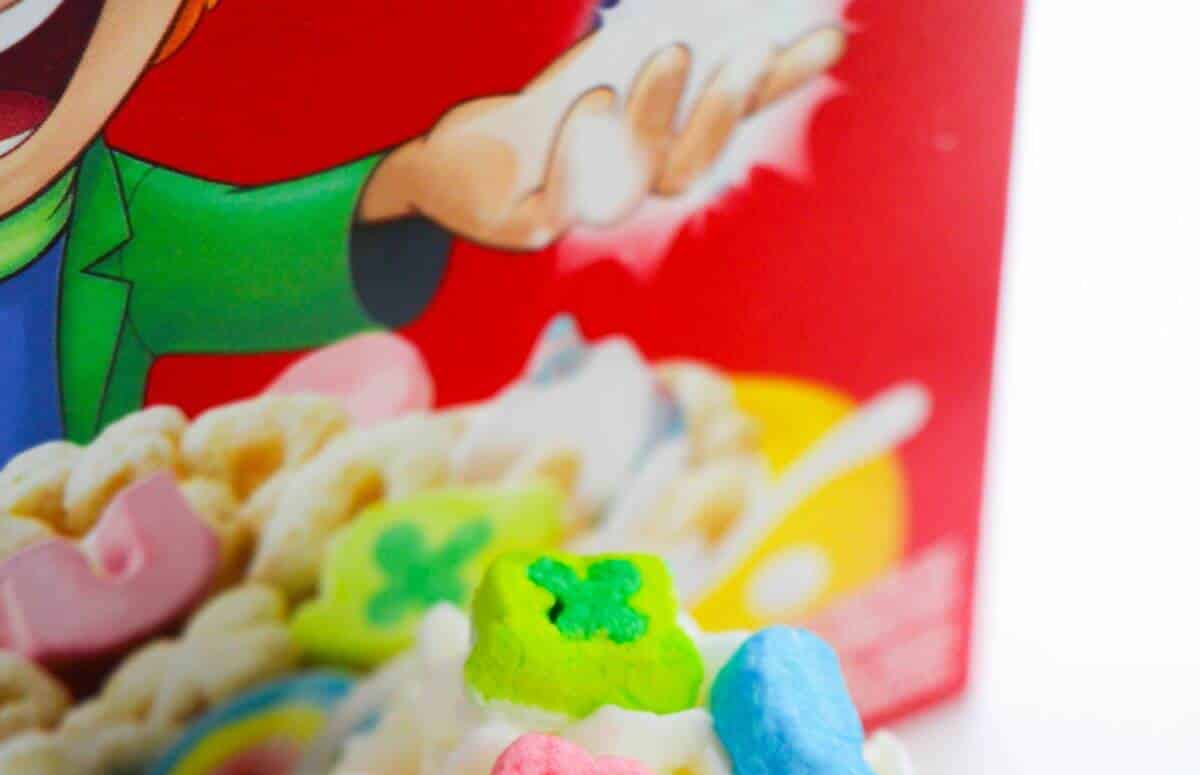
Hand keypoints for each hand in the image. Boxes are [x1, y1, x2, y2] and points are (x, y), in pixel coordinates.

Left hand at [360, 26, 845, 247]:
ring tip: (667, 56)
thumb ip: (663, 51)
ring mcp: (575, 216)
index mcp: (652, 157)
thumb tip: (741, 21)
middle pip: (685, 167)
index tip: (826, 41)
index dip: (777, 88)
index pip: (726, 125)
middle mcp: (621, 195)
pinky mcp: (525, 229)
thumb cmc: (530, 120)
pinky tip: (592, 98)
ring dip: (654, 121)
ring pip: (630, 187)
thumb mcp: (601, 69)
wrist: (448, 169)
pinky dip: (576, 153)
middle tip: (744, 52)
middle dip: (717, 110)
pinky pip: (559, 202)